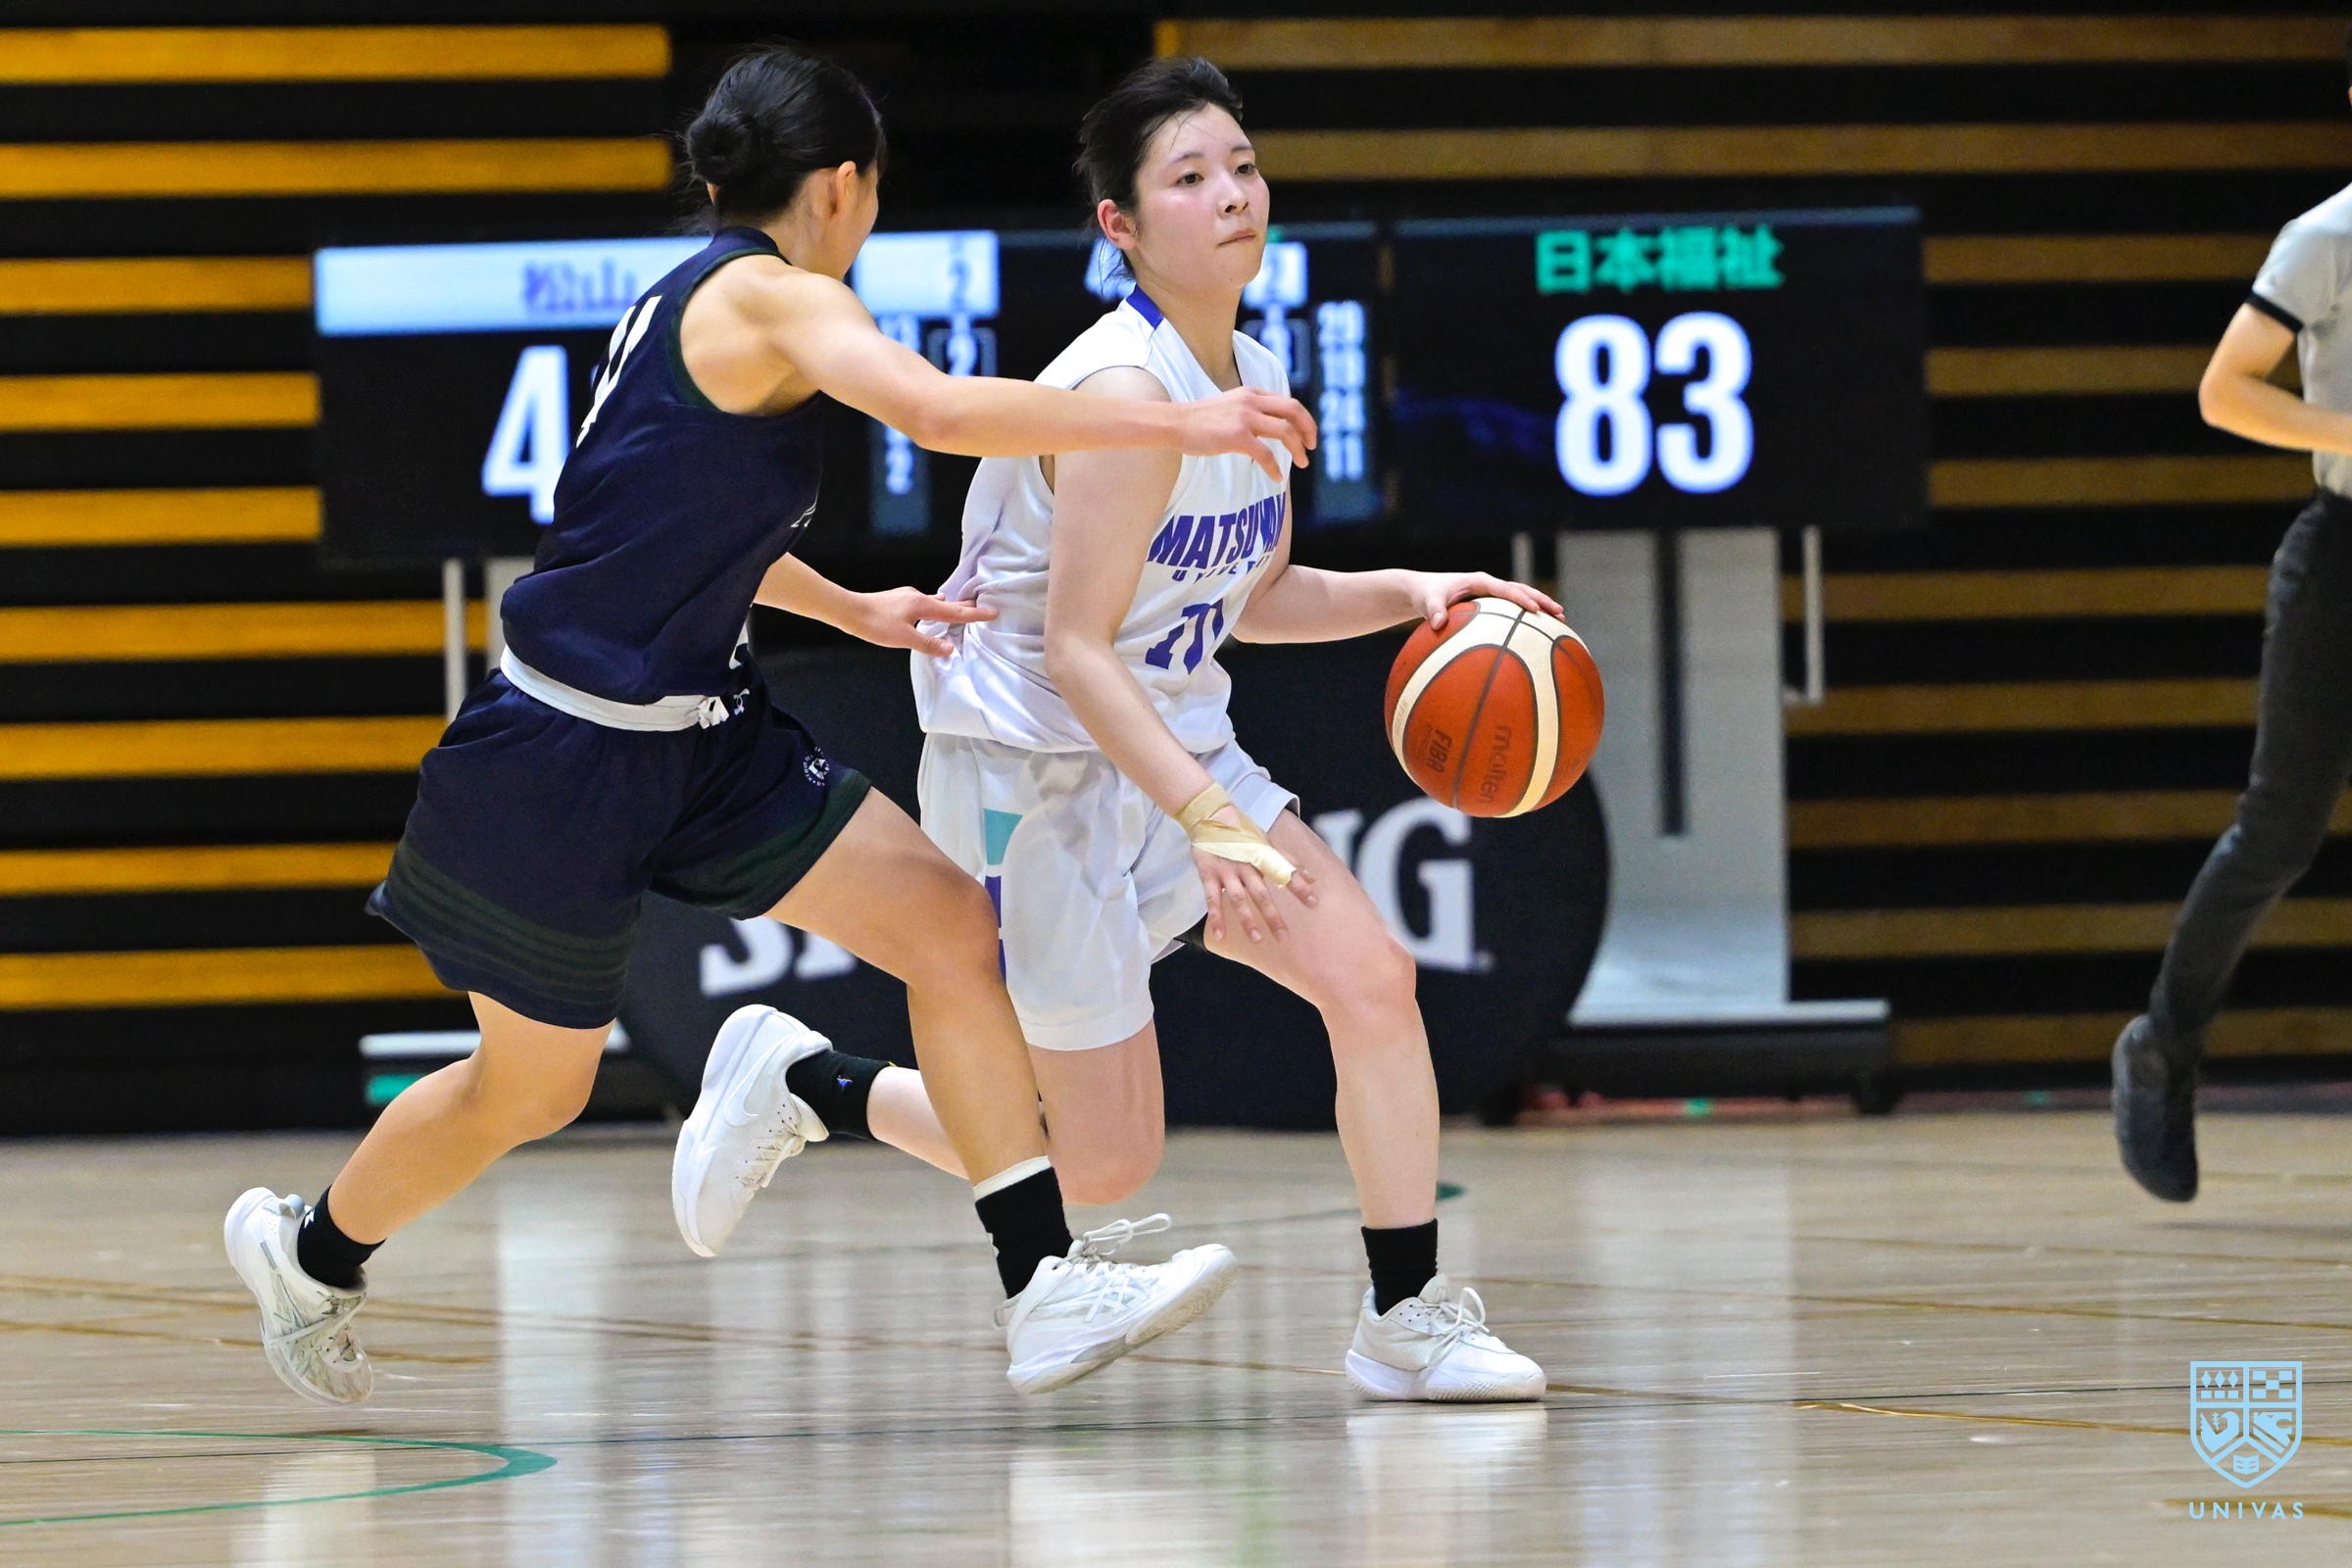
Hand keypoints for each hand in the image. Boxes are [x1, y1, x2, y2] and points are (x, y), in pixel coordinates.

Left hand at [845, 586, 994, 656]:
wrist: (848, 610)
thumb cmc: (875, 624)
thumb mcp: (904, 638)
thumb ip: (928, 644)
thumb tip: (951, 648)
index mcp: (923, 605)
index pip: (955, 613)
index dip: (975, 615)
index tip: (993, 612)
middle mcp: (918, 597)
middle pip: (948, 603)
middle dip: (965, 607)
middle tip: (982, 607)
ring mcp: (907, 597)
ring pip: (935, 602)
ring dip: (949, 606)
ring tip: (960, 608)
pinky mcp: (898, 600)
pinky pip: (924, 603)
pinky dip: (934, 607)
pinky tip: (930, 608)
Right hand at [1181, 388, 1315, 482]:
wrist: (1175, 423)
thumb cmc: (1198, 420)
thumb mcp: (1229, 405)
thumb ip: (1249, 410)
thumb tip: (1267, 425)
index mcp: (1251, 393)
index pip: (1287, 402)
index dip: (1303, 418)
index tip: (1307, 434)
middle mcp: (1251, 401)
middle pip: (1294, 410)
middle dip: (1308, 429)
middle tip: (1312, 446)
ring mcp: (1244, 418)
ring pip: (1285, 431)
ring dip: (1298, 449)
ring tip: (1302, 463)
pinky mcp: (1236, 436)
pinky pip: (1266, 454)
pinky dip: (1275, 468)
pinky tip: (1277, 478)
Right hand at [1193, 808, 1316, 944]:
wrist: (1210, 815)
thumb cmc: (1242, 833)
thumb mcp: (1266, 843)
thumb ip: (1288, 862)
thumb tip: (1313, 878)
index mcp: (1262, 856)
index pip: (1283, 872)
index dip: (1298, 886)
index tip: (1314, 903)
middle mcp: (1246, 865)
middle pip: (1261, 894)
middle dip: (1273, 916)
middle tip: (1284, 937)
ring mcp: (1227, 871)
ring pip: (1238, 899)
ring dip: (1246, 920)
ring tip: (1257, 940)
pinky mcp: (1209, 874)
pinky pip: (1212, 898)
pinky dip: (1216, 917)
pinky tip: (1219, 935)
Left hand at [1407, 572, 1563, 630]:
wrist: (1423, 590)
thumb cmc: (1426, 595)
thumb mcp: (1428, 602)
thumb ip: (1434, 611)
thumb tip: (1437, 624)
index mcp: (1479, 581)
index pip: (1505, 589)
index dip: (1521, 598)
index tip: (1535, 609)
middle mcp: (1489, 585)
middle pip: (1522, 590)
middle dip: (1541, 601)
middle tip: (1559, 613)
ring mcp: (1492, 594)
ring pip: (1521, 598)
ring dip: (1540, 607)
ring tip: (1560, 620)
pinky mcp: (1491, 603)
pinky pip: (1512, 610)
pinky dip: (1527, 617)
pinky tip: (1539, 633)